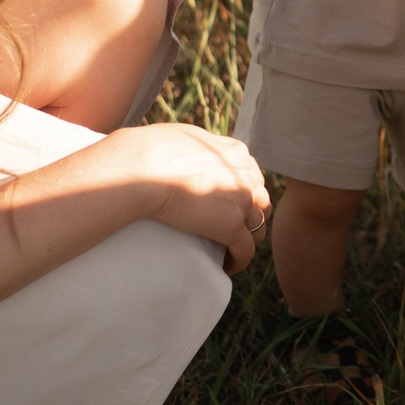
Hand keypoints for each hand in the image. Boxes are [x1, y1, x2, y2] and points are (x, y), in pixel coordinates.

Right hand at [98, 122, 270, 274]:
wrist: (144, 168)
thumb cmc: (150, 151)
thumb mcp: (185, 138)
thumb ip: (199, 148)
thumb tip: (188, 152)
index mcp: (235, 153)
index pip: (251, 176)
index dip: (243, 193)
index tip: (229, 206)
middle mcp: (246, 174)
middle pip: (260, 200)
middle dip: (250, 215)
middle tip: (232, 230)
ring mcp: (241, 200)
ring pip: (258, 226)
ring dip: (248, 239)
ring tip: (231, 251)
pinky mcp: (230, 225)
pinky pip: (245, 250)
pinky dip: (239, 260)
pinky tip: (227, 266)